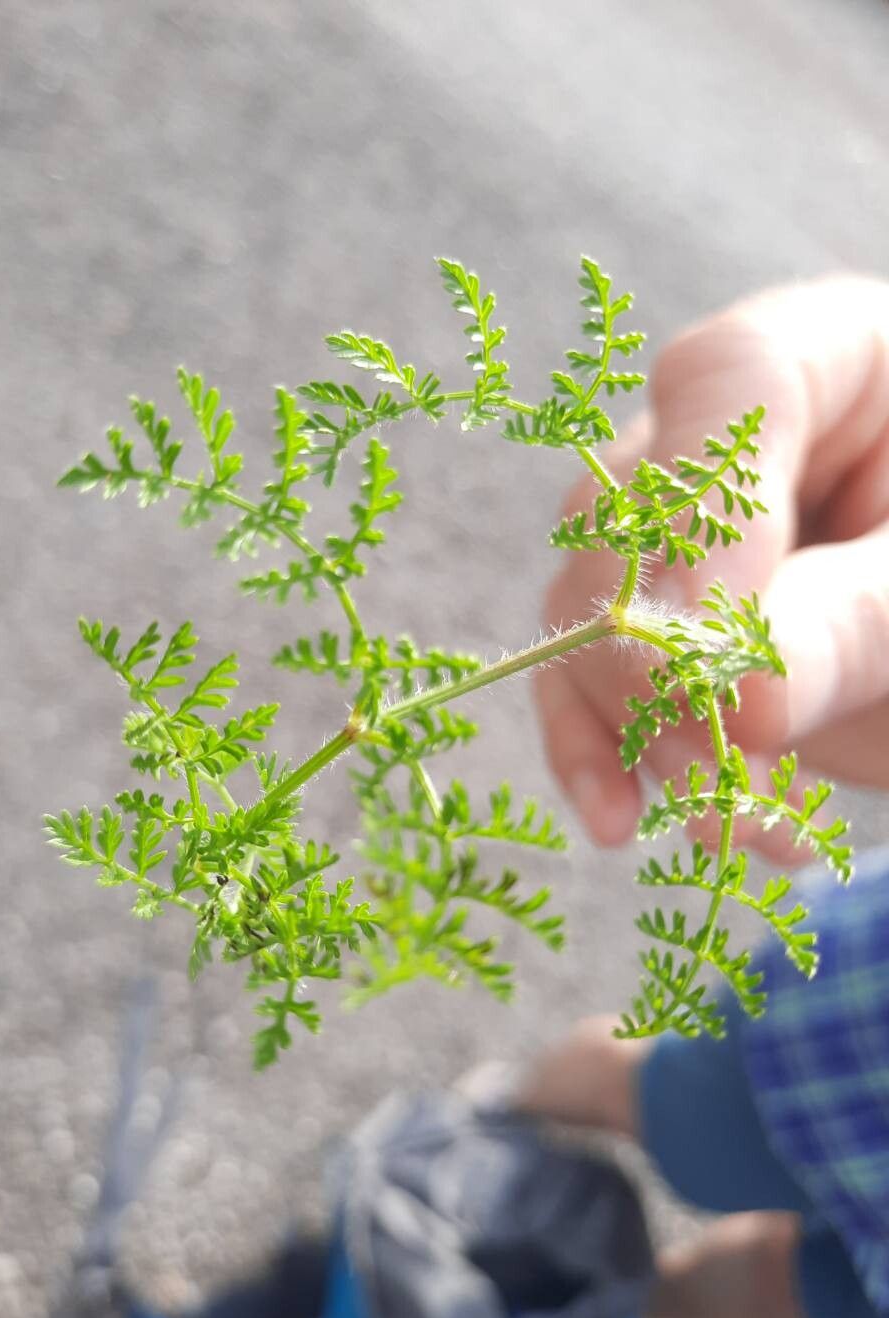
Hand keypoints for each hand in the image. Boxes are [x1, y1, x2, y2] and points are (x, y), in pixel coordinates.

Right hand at [537, 275, 888, 851]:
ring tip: (720, 821)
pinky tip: (619, 819)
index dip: (698, 500)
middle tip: (702, 760)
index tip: (707, 637)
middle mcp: (731, 439)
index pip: (728, 380)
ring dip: (637, 726)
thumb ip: (863, 624)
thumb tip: (746, 707)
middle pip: (631, 506)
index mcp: (834, 357)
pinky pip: (595, 675)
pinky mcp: (667, 629)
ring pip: (593, 606)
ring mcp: (685, 537)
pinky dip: (604, 754)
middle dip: (653, 651)